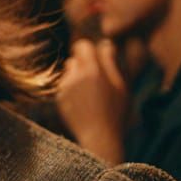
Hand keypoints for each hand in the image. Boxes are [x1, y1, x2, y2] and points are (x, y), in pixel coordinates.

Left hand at [56, 38, 129, 162]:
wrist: (99, 137)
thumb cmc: (116, 113)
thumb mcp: (121, 87)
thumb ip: (111, 63)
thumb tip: (106, 43)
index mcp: (94, 71)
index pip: (83, 45)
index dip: (89, 49)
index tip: (95, 57)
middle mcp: (76, 75)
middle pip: (75, 57)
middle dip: (84, 63)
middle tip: (95, 77)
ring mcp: (65, 86)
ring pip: (69, 70)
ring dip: (76, 74)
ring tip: (89, 92)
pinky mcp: (58, 96)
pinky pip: (63, 84)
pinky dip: (70, 88)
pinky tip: (81, 102)